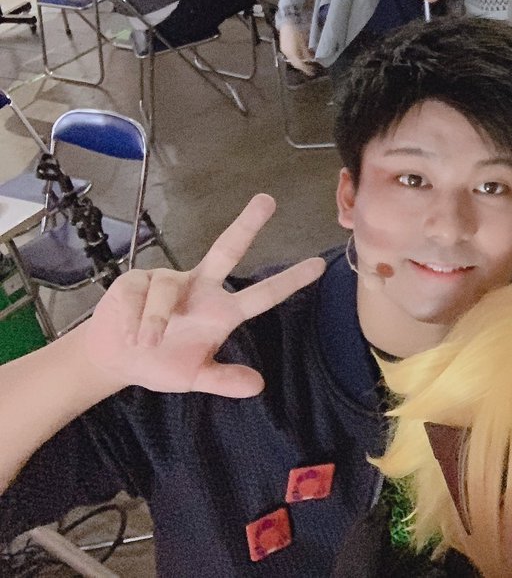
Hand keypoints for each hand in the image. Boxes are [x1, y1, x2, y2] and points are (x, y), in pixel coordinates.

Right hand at [80, 195, 324, 396]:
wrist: (116, 358)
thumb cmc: (160, 362)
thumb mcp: (194, 377)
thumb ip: (224, 379)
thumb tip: (258, 386)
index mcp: (222, 310)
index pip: (263, 295)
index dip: (290, 281)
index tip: (319, 266)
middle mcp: (201, 287)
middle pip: (228, 249)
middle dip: (247, 224)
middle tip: (269, 200)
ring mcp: (170, 279)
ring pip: (168, 290)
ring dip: (156, 321)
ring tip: (146, 343)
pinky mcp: (139, 278)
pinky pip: (142, 294)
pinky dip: (135, 319)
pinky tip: (129, 332)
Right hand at [279, 21, 316, 76]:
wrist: (287, 22)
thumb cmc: (297, 31)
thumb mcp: (304, 41)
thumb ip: (306, 52)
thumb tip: (310, 59)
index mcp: (292, 53)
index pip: (299, 64)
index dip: (306, 69)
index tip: (312, 72)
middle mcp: (287, 53)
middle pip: (295, 63)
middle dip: (302, 67)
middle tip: (309, 69)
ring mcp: (284, 50)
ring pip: (292, 60)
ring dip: (299, 62)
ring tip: (306, 63)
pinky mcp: (283, 47)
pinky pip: (290, 55)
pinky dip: (296, 57)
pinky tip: (300, 56)